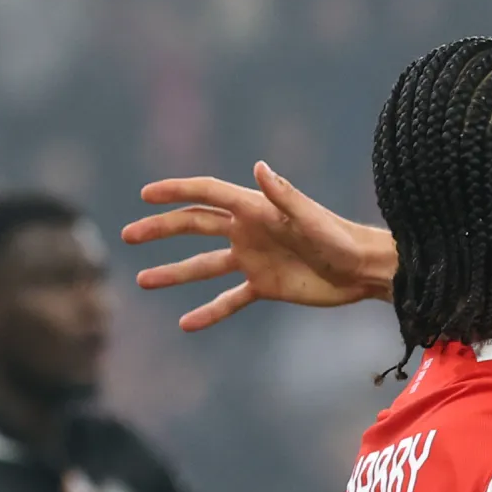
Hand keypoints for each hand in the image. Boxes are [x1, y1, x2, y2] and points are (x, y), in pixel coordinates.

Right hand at [124, 162, 395, 330]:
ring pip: (204, 266)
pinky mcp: (265, 286)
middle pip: (195, 226)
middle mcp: (249, 231)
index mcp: (255, 209)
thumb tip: (259, 168)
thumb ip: (284, 196)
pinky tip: (185, 324)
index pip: (207, 194)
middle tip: (128, 235)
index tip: (144, 195)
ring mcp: (254, 259)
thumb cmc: (342, 239)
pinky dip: (209, 311)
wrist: (364, 271)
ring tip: (142, 280)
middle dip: (161, 229)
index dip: (175, 191)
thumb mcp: (311, 219)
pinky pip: (229, 300)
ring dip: (174, 272)